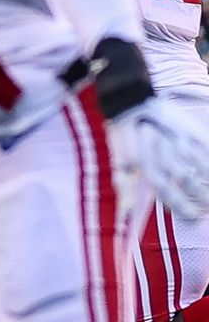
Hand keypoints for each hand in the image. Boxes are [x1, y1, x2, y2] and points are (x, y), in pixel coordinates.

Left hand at [112, 96, 208, 220]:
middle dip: (201, 196)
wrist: (133, 105)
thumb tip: (128, 212)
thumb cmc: (127, 139)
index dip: (179, 204)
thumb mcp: (121, 160)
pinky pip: (207, 150)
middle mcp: (164, 150)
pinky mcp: (193, 130)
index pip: (164, 188)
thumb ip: (127, 183)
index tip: (193, 217)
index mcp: (145, 160)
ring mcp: (181, 139)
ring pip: (201, 164)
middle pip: (185, 177)